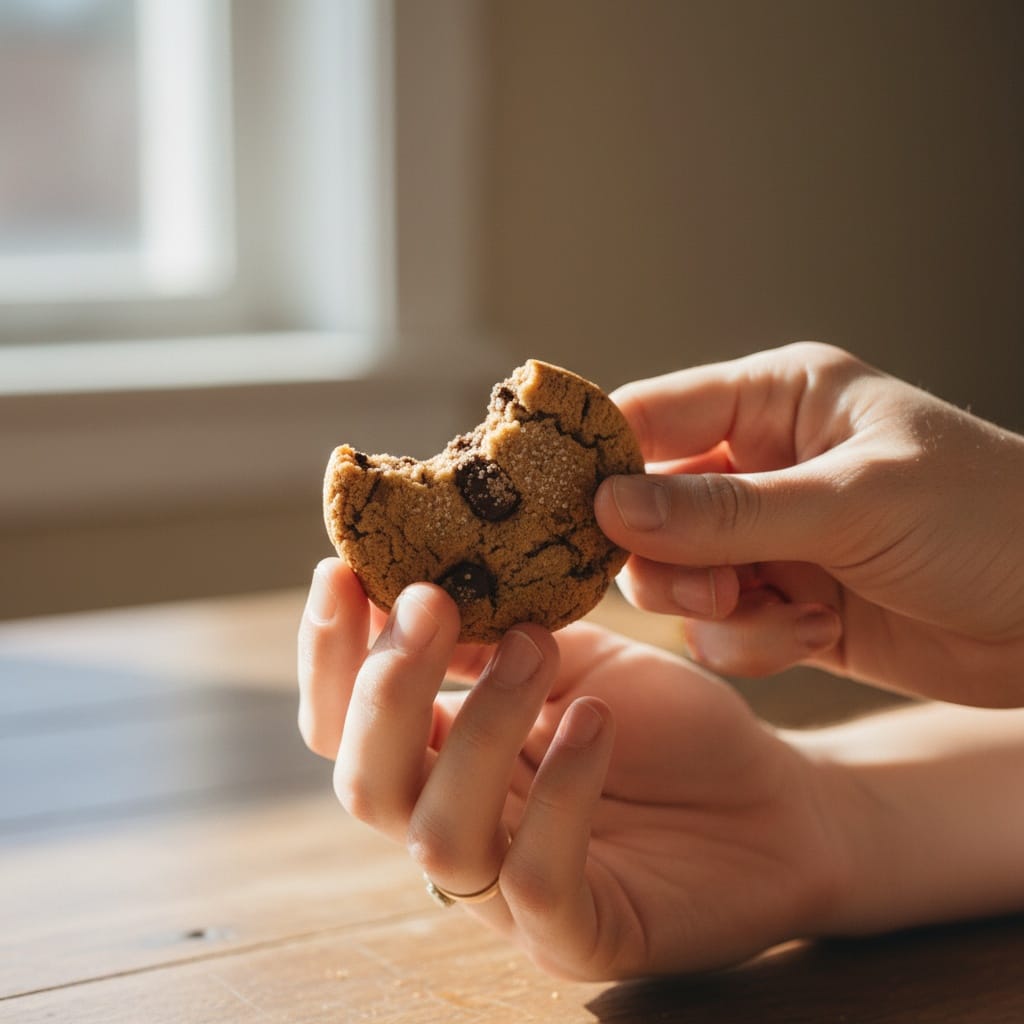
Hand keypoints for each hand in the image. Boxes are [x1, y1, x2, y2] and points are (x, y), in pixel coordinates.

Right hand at [297, 558, 847, 979]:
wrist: (772, 798)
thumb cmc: (665, 725)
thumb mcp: (572, 655)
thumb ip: (491, 634)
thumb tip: (414, 576)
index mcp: (445, 759)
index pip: (344, 724)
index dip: (329, 654)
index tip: (339, 570)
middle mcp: (460, 828)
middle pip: (366, 784)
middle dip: (387, 687)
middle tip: (432, 604)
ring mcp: (510, 894)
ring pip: (439, 833)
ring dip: (481, 724)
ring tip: (536, 645)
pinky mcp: (579, 935)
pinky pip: (538, 879)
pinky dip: (561, 792)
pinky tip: (597, 721)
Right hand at [594, 342, 1023, 705]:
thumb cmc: (988, 523)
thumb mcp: (854, 504)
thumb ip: (726, 512)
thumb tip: (609, 507)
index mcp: (776, 402)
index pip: (651, 414)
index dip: (599, 459)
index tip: (559, 511)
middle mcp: (760, 467)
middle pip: (644, 506)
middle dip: (664, 557)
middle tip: (704, 586)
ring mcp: (769, 539)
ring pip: (673, 575)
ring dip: (711, 607)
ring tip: (781, 614)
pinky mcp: (783, 604)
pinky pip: (720, 627)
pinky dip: (751, 642)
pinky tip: (813, 635)